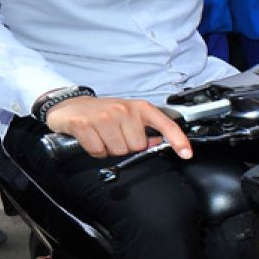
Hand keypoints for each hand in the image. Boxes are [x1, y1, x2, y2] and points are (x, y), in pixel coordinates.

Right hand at [44, 95, 190, 159]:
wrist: (71, 105)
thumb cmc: (104, 112)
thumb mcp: (129, 116)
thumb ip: (146, 129)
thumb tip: (159, 143)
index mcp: (139, 108)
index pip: (164, 124)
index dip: (177, 140)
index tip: (186, 153)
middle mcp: (123, 110)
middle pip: (137, 146)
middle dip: (126, 146)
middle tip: (115, 135)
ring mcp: (104, 116)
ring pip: (118, 151)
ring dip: (110, 149)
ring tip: (103, 136)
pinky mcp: (85, 124)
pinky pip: (98, 151)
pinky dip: (95, 150)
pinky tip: (92, 138)